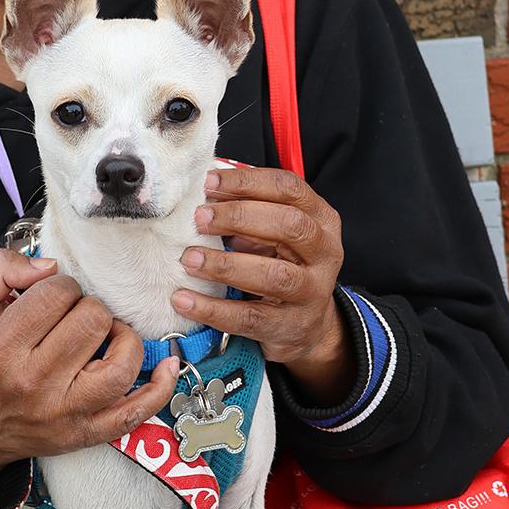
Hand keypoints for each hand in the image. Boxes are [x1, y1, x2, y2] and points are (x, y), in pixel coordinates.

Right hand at [0, 248, 177, 494]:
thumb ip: (1, 268)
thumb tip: (49, 266)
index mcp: (2, 347)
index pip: (57, 294)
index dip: (61, 285)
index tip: (51, 296)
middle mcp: (33, 382)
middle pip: (93, 322)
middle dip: (88, 307)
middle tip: (73, 317)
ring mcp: (63, 412)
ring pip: (120, 365)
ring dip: (122, 338)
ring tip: (107, 334)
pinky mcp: (84, 433)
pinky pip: (134, 413)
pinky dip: (158, 389)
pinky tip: (166, 365)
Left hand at [170, 165, 356, 406]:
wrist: (306, 325)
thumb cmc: (282, 264)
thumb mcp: (275, 232)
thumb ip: (249, 208)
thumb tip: (204, 189)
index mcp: (321, 219)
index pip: (289, 189)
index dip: (247, 182)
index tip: (209, 182)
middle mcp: (324, 252)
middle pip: (289, 226)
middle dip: (240, 217)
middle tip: (199, 219)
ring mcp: (312, 292)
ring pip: (274, 275)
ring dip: (226, 265)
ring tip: (189, 259)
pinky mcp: (291, 326)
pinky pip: (250, 317)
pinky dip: (213, 308)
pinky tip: (184, 299)